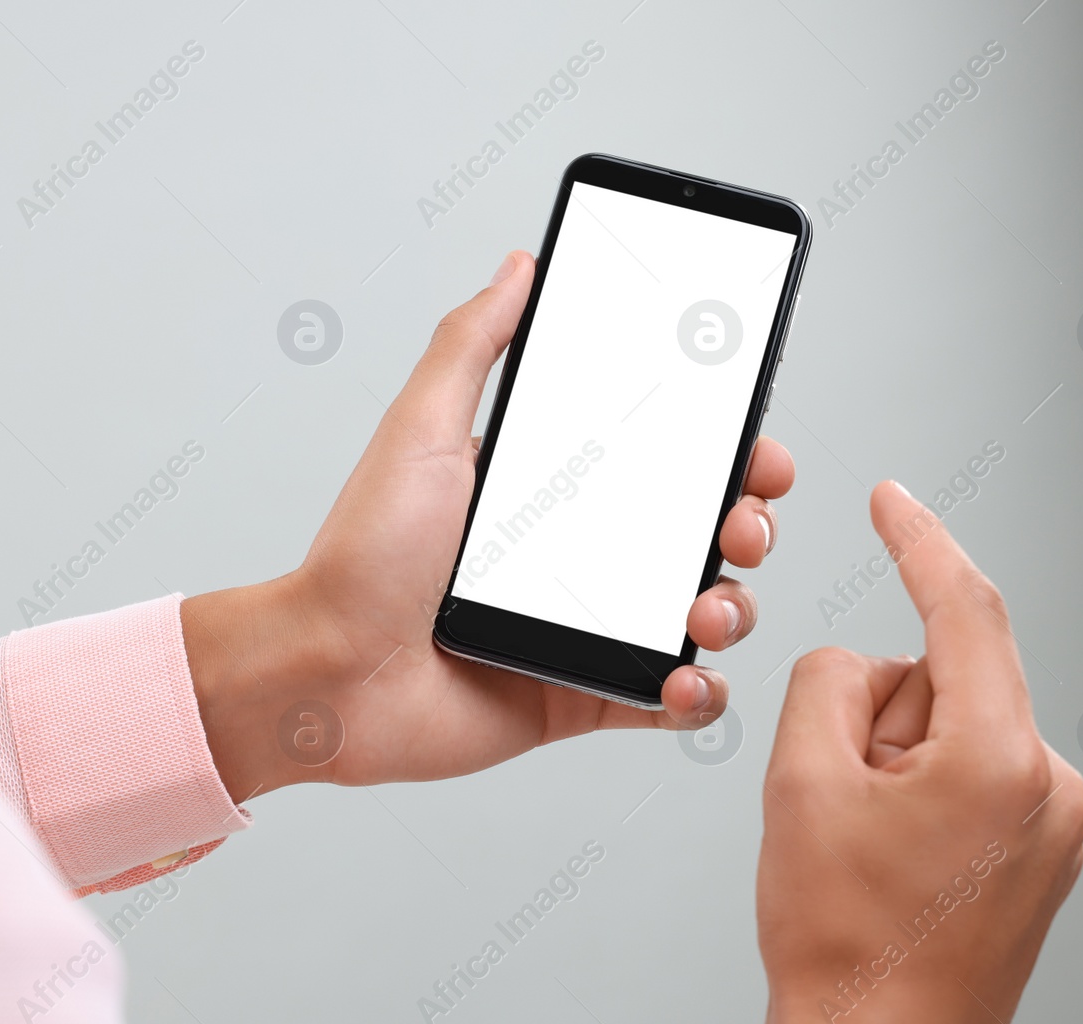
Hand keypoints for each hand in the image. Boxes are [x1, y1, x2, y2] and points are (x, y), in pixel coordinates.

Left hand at [183, 250, 795, 796]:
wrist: (328, 673)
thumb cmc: (361, 555)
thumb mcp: (421, 429)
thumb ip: (472, 343)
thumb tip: (521, 265)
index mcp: (553, 489)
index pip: (666, 460)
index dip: (727, 450)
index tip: (755, 445)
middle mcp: (581, 556)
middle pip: (704, 532)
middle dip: (749, 523)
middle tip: (741, 524)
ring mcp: (588, 627)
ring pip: (706, 612)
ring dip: (736, 606)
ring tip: (710, 607)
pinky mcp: (584, 695)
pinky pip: (671, 699)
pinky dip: (701, 693)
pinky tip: (689, 677)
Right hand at [756, 480, 1082, 1023]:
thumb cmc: (845, 949)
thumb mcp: (801, 782)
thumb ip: (827, 680)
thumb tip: (858, 663)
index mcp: (1002, 761)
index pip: (965, 610)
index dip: (918, 542)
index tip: (894, 502)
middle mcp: (1049, 788)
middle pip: (940, 679)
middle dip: (875, 718)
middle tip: (838, 799)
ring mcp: (1052, 825)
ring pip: (948, 728)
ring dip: (891, 763)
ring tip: (866, 846)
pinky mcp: (1040, 849)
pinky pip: (966, 771)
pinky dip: (915, 790)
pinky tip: (890, 857)